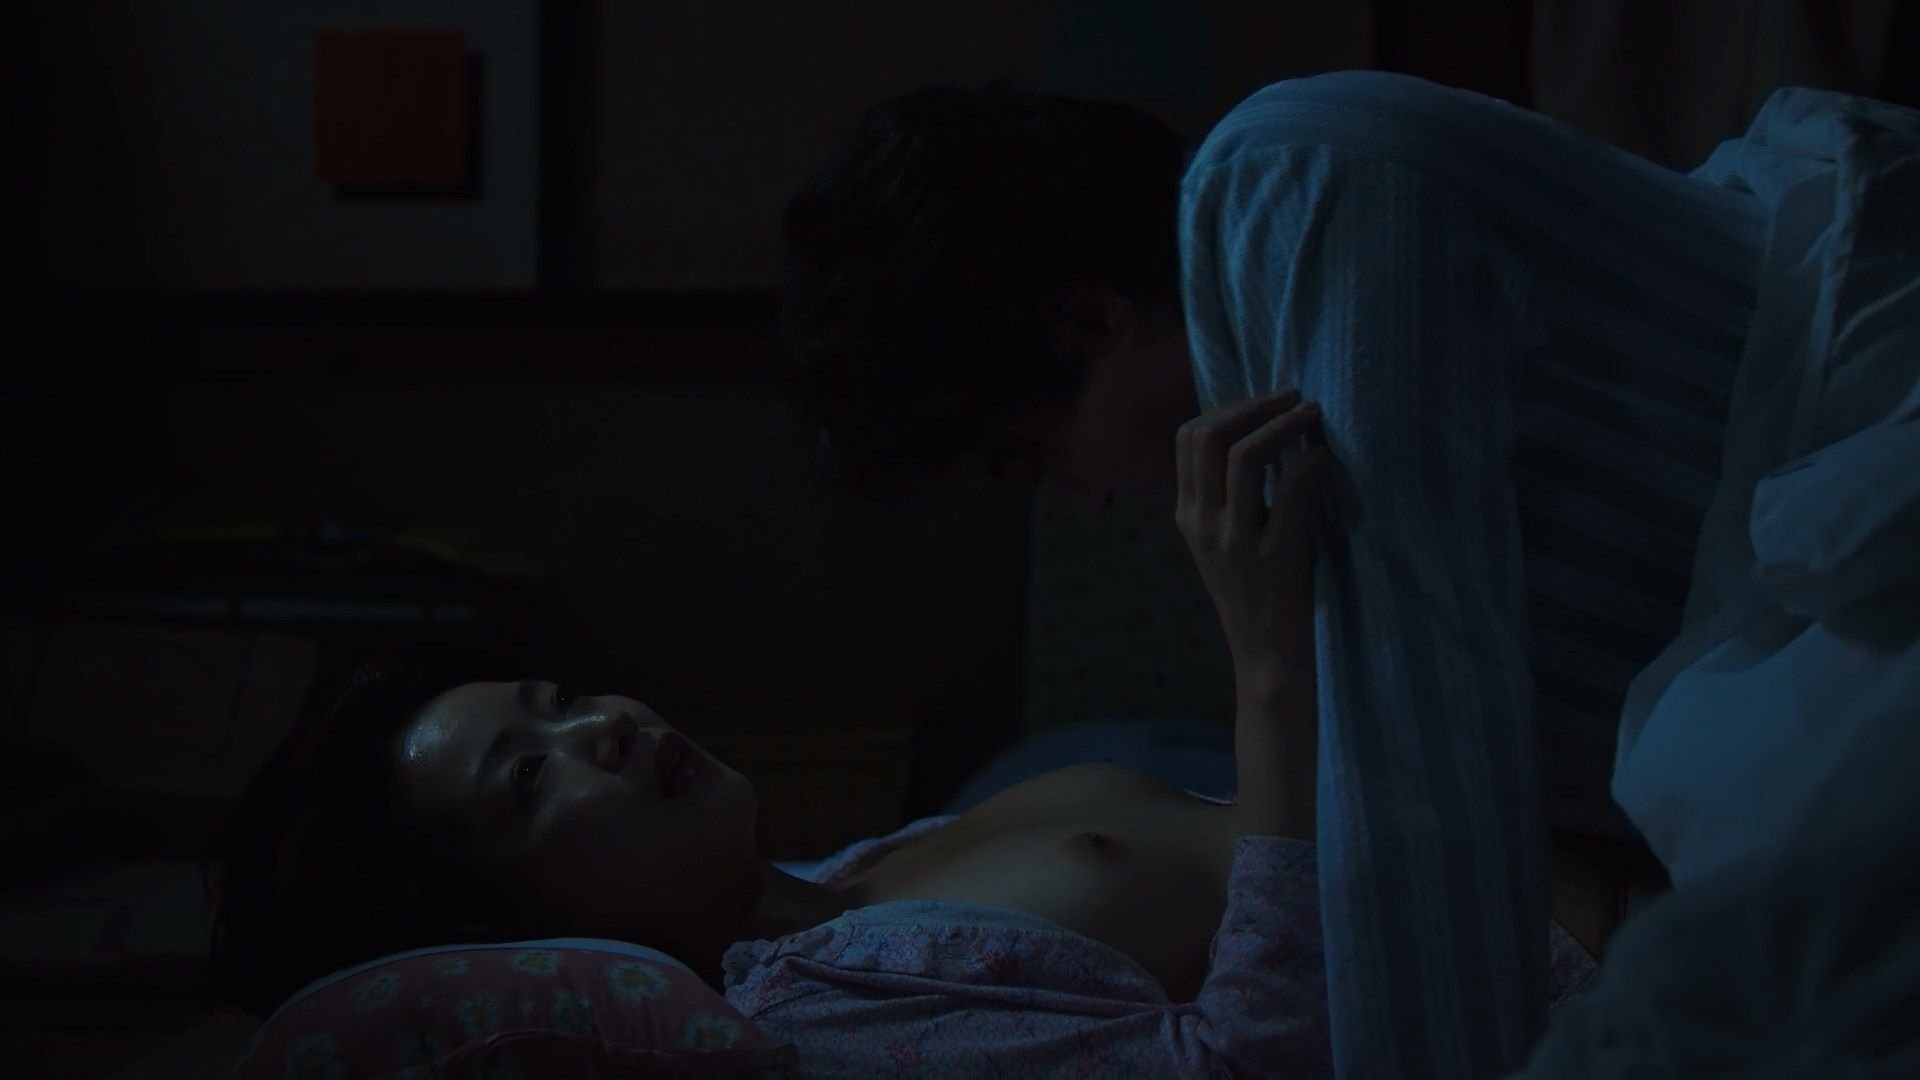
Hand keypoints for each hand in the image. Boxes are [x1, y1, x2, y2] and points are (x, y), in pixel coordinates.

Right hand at [1174, 389, 1334, 692]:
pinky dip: (1310, 464)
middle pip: (1210, 437)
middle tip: (1293, 397)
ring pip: (1246, 456)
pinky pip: (1291, 490)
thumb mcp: (1224, 541)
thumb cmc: (1257, 592)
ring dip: (1284, 425)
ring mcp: (1234, 540)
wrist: (1267, 656)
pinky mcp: (1273, 556)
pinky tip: (1326, 460)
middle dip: (1254, 406)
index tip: (1266, 403)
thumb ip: (1227, 496)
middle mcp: (1202, 523)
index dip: (1228, 407)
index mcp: (1187, 515)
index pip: (1188, 437)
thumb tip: (1257, 434)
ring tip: (1313, 416)